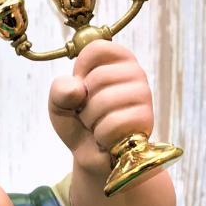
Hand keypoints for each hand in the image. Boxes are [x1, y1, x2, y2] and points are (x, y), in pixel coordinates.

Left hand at [48, 41, 153, 173]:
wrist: (93, 157)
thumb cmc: (79, 123)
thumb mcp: (59, 103)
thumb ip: (59, 90)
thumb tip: (77, 89)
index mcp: (117, 59)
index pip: (96, 49)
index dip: (80, 72)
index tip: (82, 88)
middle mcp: (135, 72)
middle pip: (98, 78)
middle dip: (84, 104)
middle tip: (90, 114)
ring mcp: (143, 95)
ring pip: (105, 101)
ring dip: (92, 121)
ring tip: (99, 125)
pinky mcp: (146, 119)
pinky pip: (114, 124)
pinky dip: (102, 136)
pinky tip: (108, 138)